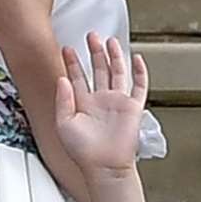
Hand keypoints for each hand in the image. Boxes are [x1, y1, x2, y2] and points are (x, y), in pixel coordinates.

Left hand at [54, 33, 148, 181]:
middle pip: (98, 70)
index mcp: (82, 103)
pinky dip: (139, 72)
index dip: (72, 62)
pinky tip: (136, 58)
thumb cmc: (82, 151)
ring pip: (117, 73)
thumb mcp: (63, 123)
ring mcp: (117, 102)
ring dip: (113, 56)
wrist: (103, 165)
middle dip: (94, 52)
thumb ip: (62, 100)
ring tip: (109, 40)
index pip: (77, 77)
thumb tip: (61, 78)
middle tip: (90, 36)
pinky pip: (139, 86)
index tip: (66, 48)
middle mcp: (100, 100)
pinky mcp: (133, 107)